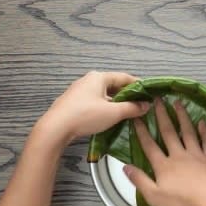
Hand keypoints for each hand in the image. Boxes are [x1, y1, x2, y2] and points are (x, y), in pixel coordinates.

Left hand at [34, 71, 149, 147]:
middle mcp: (89, 80)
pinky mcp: (74, 103)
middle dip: (127, 95)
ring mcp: (79, 91)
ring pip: (104, 95)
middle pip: (114, 86)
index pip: (124, 77)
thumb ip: (132, 108)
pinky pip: (95, 102)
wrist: (56, 128)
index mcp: (99, 77)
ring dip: (116, 103)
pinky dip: (105, 107)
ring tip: (128, 113)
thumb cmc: (85, 116)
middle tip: (140, 105)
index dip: (138, 85)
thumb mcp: (113, 113)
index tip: (149, 92)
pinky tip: (110, 118)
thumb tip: (146, 105)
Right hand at [123, 98, 205, 205]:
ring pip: (187, 132)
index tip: (137, 117)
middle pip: (168, 132)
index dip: (142, 131)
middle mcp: (178, 155)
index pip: (149, 145)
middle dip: (162, 115)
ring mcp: (196, 155)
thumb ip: (139, 181)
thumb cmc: (181, 203)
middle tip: (158, 100)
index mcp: (163, 165)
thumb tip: (125, 167)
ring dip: (182, 116)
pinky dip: (204, 131)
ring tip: (178, 103)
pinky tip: (202, 122)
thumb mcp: (154, 196)